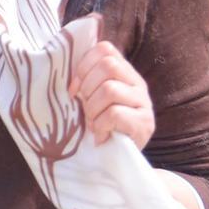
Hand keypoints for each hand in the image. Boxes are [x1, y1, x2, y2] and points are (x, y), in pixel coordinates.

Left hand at [69, 32, 154, 148]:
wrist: (120, 159)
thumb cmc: (101, 126)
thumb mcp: (92, 99)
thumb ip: (86, 81)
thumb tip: (64, 72)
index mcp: (124, 72)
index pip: (104, 49)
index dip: (84, 66)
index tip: (74, 89)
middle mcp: (137, 83)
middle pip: (108, 66)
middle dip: (88, 88)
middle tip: (85, 109)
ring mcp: (143, 102)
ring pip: (110, 89)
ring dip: (93, 110)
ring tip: (93, 124)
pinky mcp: (144, 123)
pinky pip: (115, 114)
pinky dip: (101, 126)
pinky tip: (101, 135)